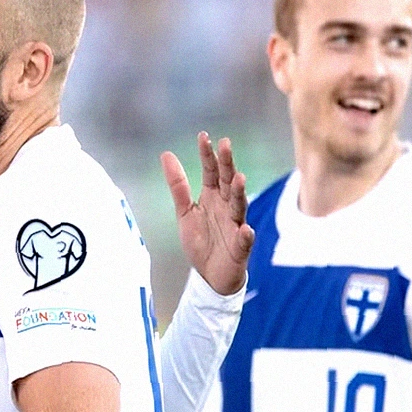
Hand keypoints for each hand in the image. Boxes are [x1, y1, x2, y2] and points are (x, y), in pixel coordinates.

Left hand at [161, 132, 254, 295]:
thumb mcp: (184, 212)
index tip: (204, 136)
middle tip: (225, 144)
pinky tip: (245, 230)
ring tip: (239, 178)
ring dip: (240, 193)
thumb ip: (178, 185)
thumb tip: (166, 154)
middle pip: (228, 182)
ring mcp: (235, 226)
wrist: (210, 275)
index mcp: (212, 197)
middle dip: (227, 164)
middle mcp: (227, 207)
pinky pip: (244, 241)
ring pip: (239, 206)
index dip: (208, 155)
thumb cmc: (201, 241)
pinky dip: (245, 236)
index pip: (211, 172)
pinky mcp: (240, 248)